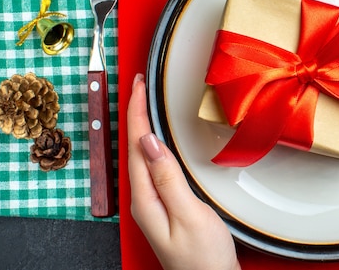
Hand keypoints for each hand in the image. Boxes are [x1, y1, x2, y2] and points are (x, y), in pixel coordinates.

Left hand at [127, 73, 240, 269]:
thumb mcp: (189, 215)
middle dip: (135, 113)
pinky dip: (154, 144)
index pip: (135, 145)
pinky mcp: (165, 205)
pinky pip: (153, 166)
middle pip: (134, 147)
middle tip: (140, 85)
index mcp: (145, 200)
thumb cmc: (204, 259)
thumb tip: (150, 143)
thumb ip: (168, 178)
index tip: (138, 85)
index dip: (136, 112)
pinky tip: (159, 140)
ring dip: (143, 126)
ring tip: (146, 102)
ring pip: (142, 155)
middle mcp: (144, 200)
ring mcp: (154, 203)